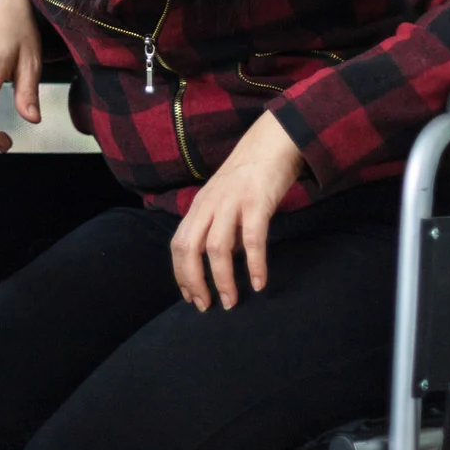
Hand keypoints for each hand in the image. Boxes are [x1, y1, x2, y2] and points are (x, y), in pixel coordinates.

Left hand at [171, 111, 303, 310]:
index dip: (181, 274)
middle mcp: (209, 205)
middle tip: (206, 306)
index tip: (190, 297)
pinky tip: (258, 283)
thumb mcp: (223, 201)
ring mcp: (231, 202)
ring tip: (232, 302)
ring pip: (217, 248)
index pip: (179, 244)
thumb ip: (218, 228)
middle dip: (194, 282)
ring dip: (222, 280)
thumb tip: (220, 263)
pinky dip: (253, 264)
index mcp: (198, 206)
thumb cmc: (248, 176)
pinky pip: (252, 239)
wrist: (271, 142)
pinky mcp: (256, 202)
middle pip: (189, 248)